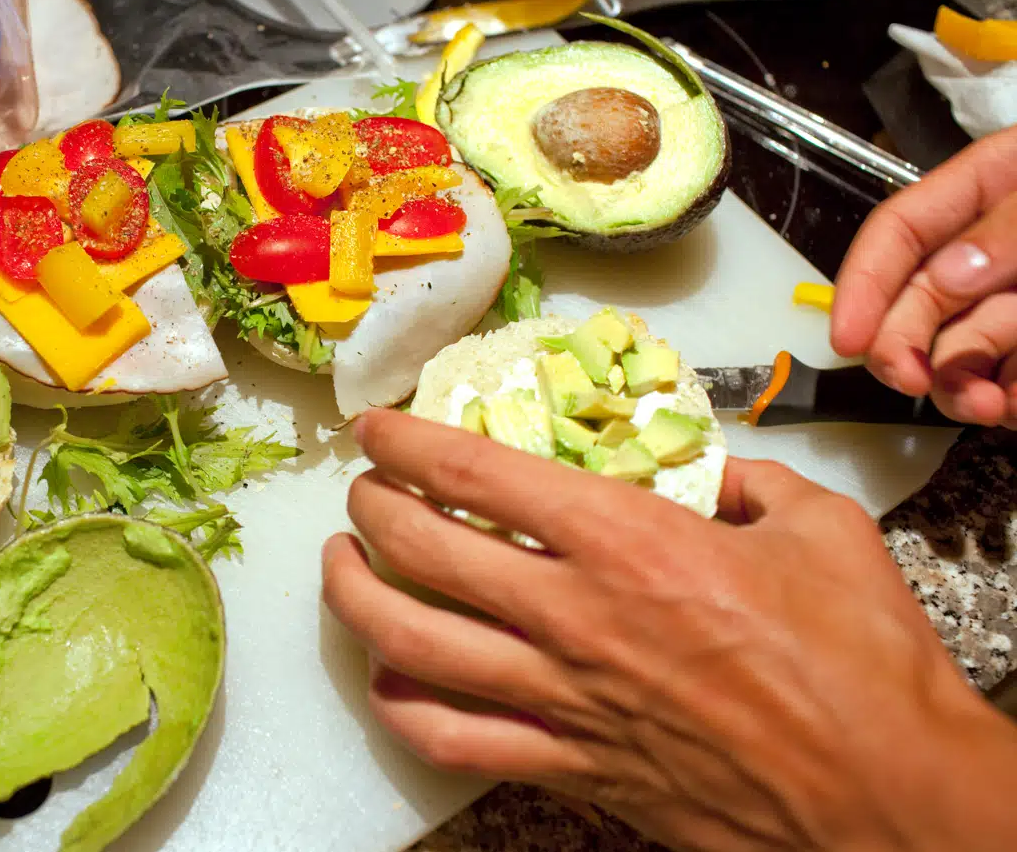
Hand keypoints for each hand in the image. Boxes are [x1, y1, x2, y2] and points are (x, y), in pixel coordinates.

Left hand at [323, 410, 1016, 851]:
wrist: (886, 798)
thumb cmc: (863, 663)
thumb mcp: (819, 525)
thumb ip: (748, 481)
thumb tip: (710, 471)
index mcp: (629, 541)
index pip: (476, 474)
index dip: (406, 443)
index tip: (375, 429)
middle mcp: (575, 616)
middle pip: (422, 550)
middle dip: (370, 508)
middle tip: (360, 491)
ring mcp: (563, 699)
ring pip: (413, 644)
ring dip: (355, 597)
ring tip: (339, 567)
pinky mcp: (571, 767)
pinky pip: (455, 740)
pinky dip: (404, 706)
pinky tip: (389, 678)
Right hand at [831, 125, 1016, 427]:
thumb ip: (1009, 230)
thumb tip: (949, 275)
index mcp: (989, 184)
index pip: (899, 232)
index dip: (864, 284)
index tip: (846, 340)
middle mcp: (993, 245)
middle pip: (921, 300)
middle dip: (906, 345)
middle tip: (907, 381)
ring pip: (965, 348)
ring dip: (961, 384)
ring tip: (985, 407)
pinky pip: (1011, 378)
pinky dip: (1009, 400)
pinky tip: (1012, 407)